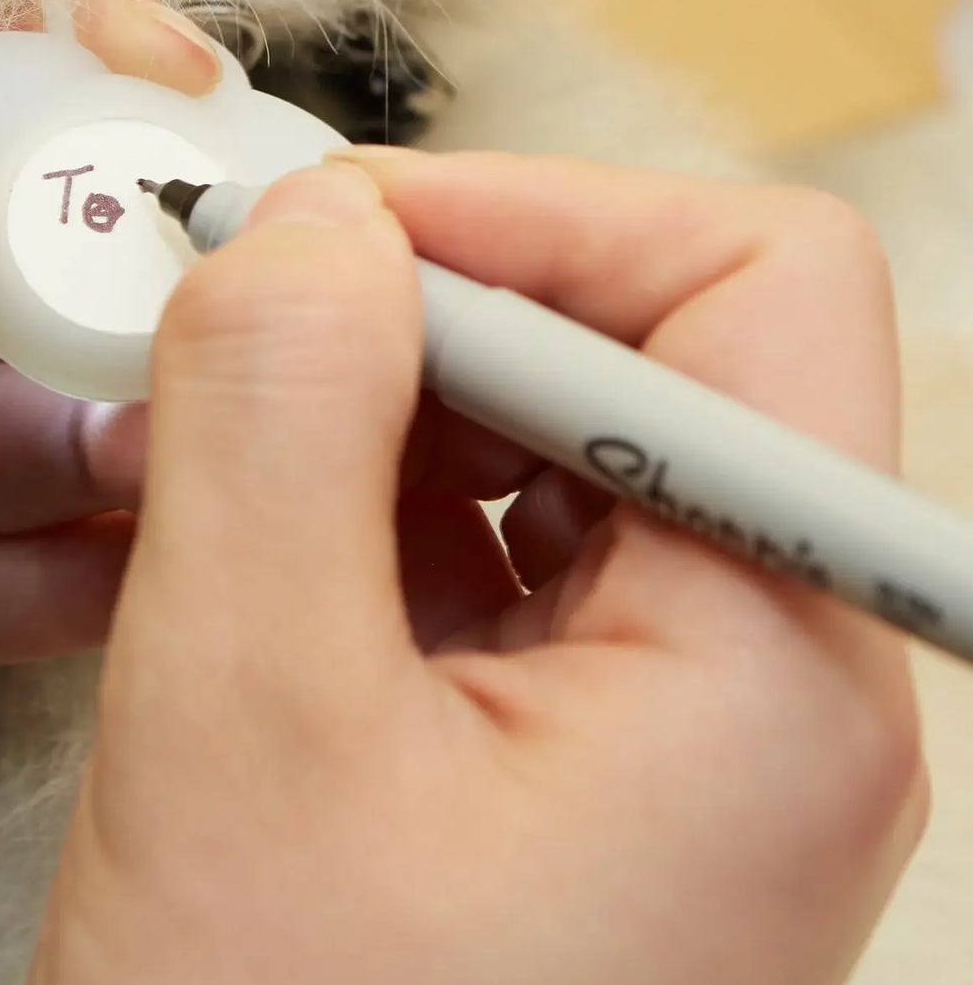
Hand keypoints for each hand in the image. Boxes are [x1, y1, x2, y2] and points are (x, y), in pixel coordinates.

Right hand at [18, 155, 925, 984]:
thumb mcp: (242, 717)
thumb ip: (276, 421)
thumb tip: (311, 218)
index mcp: (771, 672)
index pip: (748, 291)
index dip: (536, 212)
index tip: (327, 229)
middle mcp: (765, 691)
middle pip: (650, 353)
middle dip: (432, 296)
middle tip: (236, 304)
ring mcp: (672, 739)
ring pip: (556, 447)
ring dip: (380, 396)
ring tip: (214, 420)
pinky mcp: (571, 772)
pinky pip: (494, 552)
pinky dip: (363, 496)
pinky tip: (241, 526)